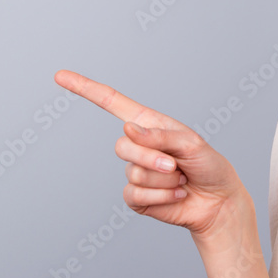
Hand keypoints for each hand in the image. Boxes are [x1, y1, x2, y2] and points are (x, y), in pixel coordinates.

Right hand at [55, 69, 249, 238]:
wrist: (218, 201)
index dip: (85, 89)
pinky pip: (135, 194)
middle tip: (176, 165)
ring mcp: (135, 172)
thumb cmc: (209, 165)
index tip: (60, 76)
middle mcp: (139, 145)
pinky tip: (177, 195)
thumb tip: (128, 129)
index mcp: (149, 124)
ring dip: (163, 179)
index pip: (111, 103)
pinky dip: (161, 196)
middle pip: (123, 146)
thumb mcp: (191, 143)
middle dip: (151, 158)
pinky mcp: (137, 197)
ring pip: (133, 173)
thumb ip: (159, 136)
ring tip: (181, 179)